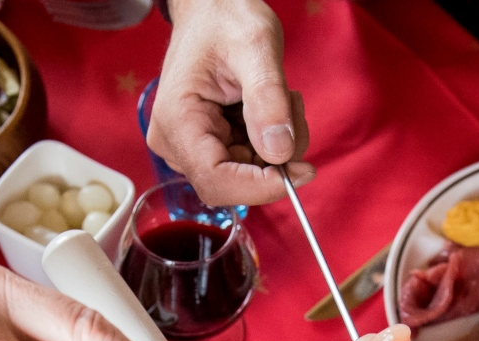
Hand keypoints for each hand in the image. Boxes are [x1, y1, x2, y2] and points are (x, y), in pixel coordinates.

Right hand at [150, 0, 312, 206]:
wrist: (213, 7)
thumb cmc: (226, 17)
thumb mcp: (256, 47)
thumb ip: (268, 99)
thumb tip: (279, 151)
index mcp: (177, 121)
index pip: (216, 180)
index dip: (261, 186)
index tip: (302, 171)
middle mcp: (176, 142)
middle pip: (234, 182)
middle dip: (275, 156)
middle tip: (291, 106)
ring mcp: (189, 146)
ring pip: (246, 173)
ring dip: (277, 144)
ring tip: (281, 96)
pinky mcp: (206, 144)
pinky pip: (247, 160)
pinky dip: (270, 139)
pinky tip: (270, 104)